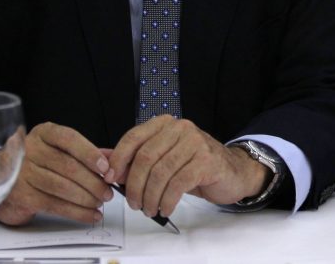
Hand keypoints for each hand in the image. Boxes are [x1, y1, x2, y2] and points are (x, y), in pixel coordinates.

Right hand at [0, 122, 112, 225]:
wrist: (3, 181)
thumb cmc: (39, 163)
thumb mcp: (60, 150)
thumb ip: (87, 152)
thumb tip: (114, 159)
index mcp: (44, 134)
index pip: (69, 139)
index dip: (90, 153)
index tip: (106, 167)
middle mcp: (30, 150)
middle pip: (68, 166)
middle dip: (93, 181)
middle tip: (108, 192)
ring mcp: (22, 173)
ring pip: (62, 187)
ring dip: (86, 198)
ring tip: (100, 202)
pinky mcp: (22, 196)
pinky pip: (54, 205)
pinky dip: (76, 212)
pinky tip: (90, 215)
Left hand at [106, 115, 269, 217]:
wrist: (232, 171)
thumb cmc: (194, 165)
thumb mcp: (163, 158)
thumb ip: (134, 157)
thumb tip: (102, 159)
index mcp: (165, 124)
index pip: (134, 137)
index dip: (118, 160)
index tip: (111, 179)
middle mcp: (180, 128)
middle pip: (145, 158)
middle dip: (134, 185)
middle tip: (134, 203)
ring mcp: (195, 142)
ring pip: (160, 173)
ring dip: (150, 197)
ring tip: (149, 209)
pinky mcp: (206, 161)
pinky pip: (178, 184)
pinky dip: (167, 200)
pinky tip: (166, 208)